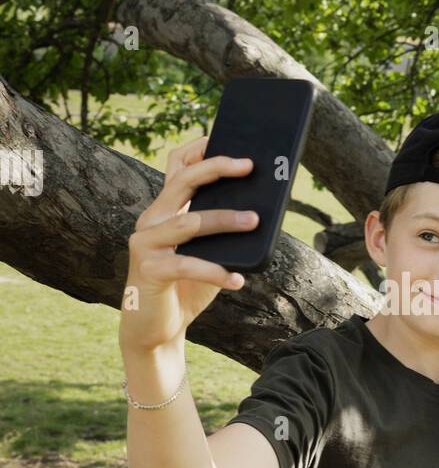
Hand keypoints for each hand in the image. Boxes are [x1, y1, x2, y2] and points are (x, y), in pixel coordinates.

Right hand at [120, 134, 257, 353]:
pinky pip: (186, 265)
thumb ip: (225, 233)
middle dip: (216, 168)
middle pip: (183, 181)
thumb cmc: (187, 289)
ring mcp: (146, 243)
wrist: (157, 330)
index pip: (177, 166)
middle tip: (250, 166)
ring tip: (255, 221)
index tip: (228, 137)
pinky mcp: (148, 270)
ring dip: (225, 220)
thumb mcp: (211, 254)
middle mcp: (151, 220)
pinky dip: (215, 272)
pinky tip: (237, 279)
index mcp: (165, 210)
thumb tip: (263, 214)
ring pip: (189, 222)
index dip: (199, 148)